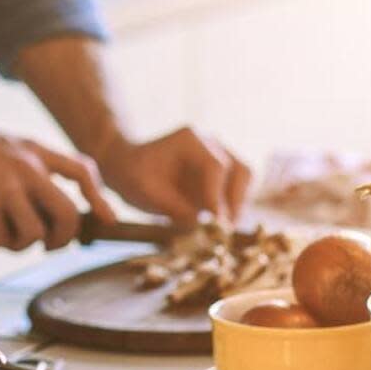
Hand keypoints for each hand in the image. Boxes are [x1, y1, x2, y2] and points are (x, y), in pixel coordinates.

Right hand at [0, 114, 115, 250]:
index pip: (81, 170)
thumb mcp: (4, 144)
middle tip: (44, 243)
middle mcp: (26, 168)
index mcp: (33, 150)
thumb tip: (49, 205)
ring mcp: (6, 188)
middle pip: (67, 215)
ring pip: (33, 235)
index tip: (106, 218)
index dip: (99, 197)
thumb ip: (29, 167)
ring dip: (14, 242)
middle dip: (60, 239)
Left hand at [96, 127, 250, 225]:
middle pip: (240, 170)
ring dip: (236, 206)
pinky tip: (216, 225)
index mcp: (190, 140)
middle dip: (234, 202)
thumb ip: (173, 207)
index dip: (217, 197)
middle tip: (222, 229)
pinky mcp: (220, 174)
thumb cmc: (131, 173)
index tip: (214, 222)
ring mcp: (218, 157)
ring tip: (219, 229)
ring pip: (245, 179)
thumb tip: (203, 226)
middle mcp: (210, 144)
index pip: (216, 167)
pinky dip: (232, 208)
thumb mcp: (144, 191)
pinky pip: (238, 190)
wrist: (126, 165)